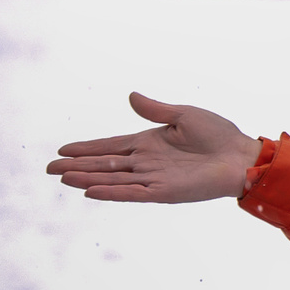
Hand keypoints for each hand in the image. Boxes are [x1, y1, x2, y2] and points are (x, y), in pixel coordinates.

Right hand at [48, 93, 259, 203]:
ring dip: (87, 178)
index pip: (110, 146)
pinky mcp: (163, 192)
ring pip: (112, 179)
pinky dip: (111, 192)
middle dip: (76, 166)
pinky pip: (131, 193)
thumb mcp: (183, 115)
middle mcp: (146, 162)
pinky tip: (90, 190)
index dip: (86, 148)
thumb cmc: (218, 134)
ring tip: (62, 178)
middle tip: (48, 168)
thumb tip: (131, 96)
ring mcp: (152, 178)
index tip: (62, 150)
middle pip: (104, 164)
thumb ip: (155, 110)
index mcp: (149, 143)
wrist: (240, 156)